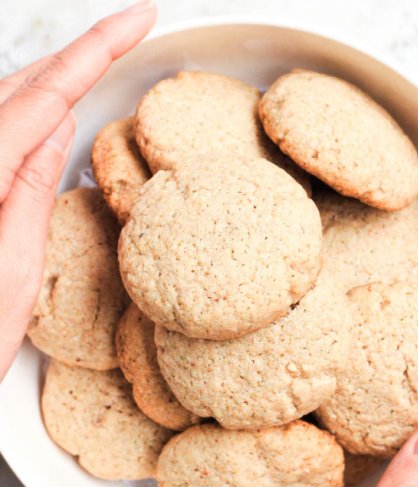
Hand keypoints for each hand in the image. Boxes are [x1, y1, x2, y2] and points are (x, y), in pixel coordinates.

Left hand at [0, 0, 156, 380]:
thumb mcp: (18, 266)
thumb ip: (30, 186)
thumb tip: (58, 122)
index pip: (46, 91)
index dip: (97, 47)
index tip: (139, 18)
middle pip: (23, 83)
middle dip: (81, 51)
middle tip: (131, 28)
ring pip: (7, 99)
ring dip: (56, 73)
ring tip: (103, 55)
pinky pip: (0, 129)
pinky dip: (31, 107)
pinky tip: (53, 106)